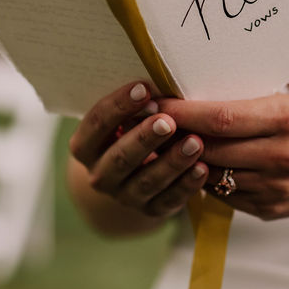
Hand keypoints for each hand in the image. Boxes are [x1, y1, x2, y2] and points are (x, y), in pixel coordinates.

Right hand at [68, 81, 208, 217]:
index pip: (97, 124)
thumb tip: (162, 77)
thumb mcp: (127, 117)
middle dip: (145, 138)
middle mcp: (100, 175)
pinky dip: (186, 185)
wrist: (135, 174)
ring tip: (195, 142)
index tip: (144, 88)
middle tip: (168, 121)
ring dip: (172, 161)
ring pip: (147, 180)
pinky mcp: (150, 210)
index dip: (119, 106)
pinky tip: (202, 168)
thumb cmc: (134, 129)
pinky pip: (168, 200)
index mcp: (86, 146)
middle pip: (120, 157)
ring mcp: (124, 196)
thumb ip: (138, 104)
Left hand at [158, 94, 288, 220]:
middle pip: (212, 149)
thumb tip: (187, 98)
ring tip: (167, 148)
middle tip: (150, 126)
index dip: (184, 113)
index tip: (157, 104)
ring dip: (187, 163)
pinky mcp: (269, 210)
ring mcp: (275, 187)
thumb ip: (242, 104)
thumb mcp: (283, 103)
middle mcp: (281, 155)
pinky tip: (200, 168)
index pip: (222, 118)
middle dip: (176, 138)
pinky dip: (208, 181)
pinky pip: (224, 195)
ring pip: (213, 176)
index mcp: (284, 119)